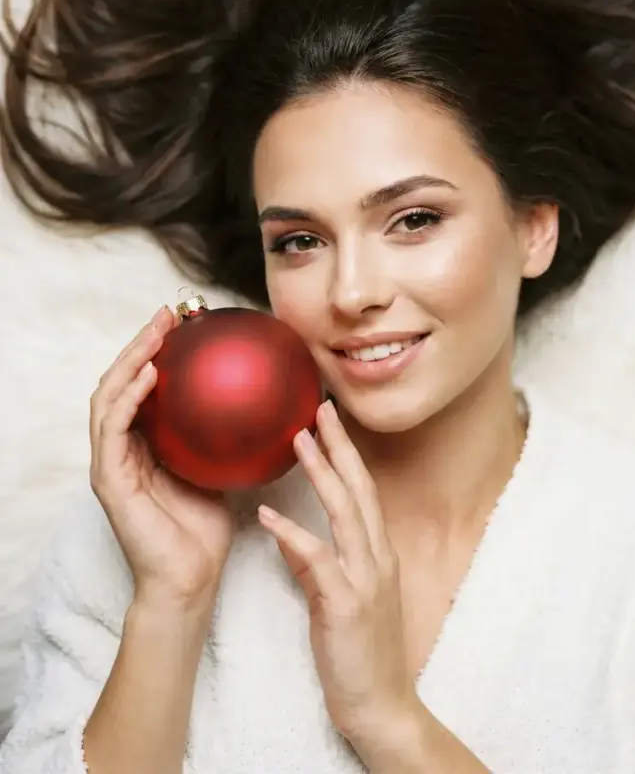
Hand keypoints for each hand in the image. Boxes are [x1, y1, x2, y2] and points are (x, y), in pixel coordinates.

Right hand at [89, 305, 234, 609]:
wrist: (191, 579)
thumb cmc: (209, 526)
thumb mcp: (224, 465)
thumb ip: (229, 431)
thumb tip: (269, 392)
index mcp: (146, 443)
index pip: (144, 385)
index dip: (158, 349)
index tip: (186, 320)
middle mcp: (123, 447)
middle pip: (121, 381)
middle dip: (140, 342)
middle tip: (169, 313)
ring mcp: (111, 463)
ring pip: (108, 396)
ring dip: (130, 358)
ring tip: (157, 331)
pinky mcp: (108, 480)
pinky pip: (113, 428)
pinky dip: (128, 397)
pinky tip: (151, 374)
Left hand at [257, 399, 416, 745]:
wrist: (381, 706)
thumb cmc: (359, 653)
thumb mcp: (338, 599)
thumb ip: (316, 564)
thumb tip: (288, 533)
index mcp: (376, 553)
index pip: (362, 491)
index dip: (346, 453)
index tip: (328, 419)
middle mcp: (377, 557)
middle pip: (359, 488)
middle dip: (340, 445)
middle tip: (319, 407)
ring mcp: (365, 579)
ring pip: (346, 513)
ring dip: (322, 473)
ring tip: (297, 440)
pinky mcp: (346, 606)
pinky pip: (318, 561)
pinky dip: (294, 535)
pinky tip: (268, 515)